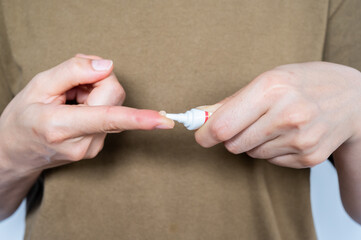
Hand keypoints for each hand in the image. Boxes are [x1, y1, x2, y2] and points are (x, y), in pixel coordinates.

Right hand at [0, 54, 173, 174]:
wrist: (14, 152)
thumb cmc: (23, 118)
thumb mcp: (38, 86)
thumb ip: (72, 72)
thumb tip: (106, 65)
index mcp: (61, 127)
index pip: (107, 118)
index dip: (138, 118)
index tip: (164, 122)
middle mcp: (83, 143)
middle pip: (114, 97)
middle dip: (97, 81)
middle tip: (72, 86)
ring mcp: (93, 148)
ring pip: (114, 105)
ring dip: (96, 94)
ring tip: (71, 101)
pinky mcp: (98, 148)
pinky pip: (111, 116)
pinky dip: (97, 106)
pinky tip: (78, 110)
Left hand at [195, 62, 360, 167]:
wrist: (353, 99)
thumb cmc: (305, 83)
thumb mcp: (269, 78)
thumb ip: (233, 100)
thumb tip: (202, 115)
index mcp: (272, 88)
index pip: (224, 125)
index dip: (206, 133)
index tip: (202, 136)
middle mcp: (288, 115)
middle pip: (234, 144)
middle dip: (231, 137)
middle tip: (245, 123)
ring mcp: (301, 139)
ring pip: (251, 153)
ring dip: (253, 142)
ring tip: (273, 124)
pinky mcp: (309, 157)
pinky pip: (271, 161)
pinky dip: (272, 150)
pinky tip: (288, 134)